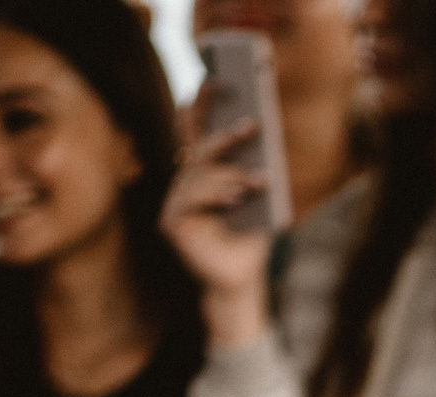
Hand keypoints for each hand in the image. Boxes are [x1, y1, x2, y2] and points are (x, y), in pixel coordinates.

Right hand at [158, 111, 272, 347]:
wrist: (241, 279)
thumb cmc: (250, 236)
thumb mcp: (260, 200)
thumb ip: (255, 170)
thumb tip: (264, 134)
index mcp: (201, 173)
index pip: (197, 132)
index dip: (201, 105)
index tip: (215, 79)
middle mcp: (184, 183)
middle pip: (199, 149)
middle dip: (225, 134)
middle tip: (253, 123)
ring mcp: (174, 202)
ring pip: (199, 175)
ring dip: (231, 175)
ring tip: (259, 179)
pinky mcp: (172, 223)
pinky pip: (192, 200)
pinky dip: (217, 196)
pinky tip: (238, 196)